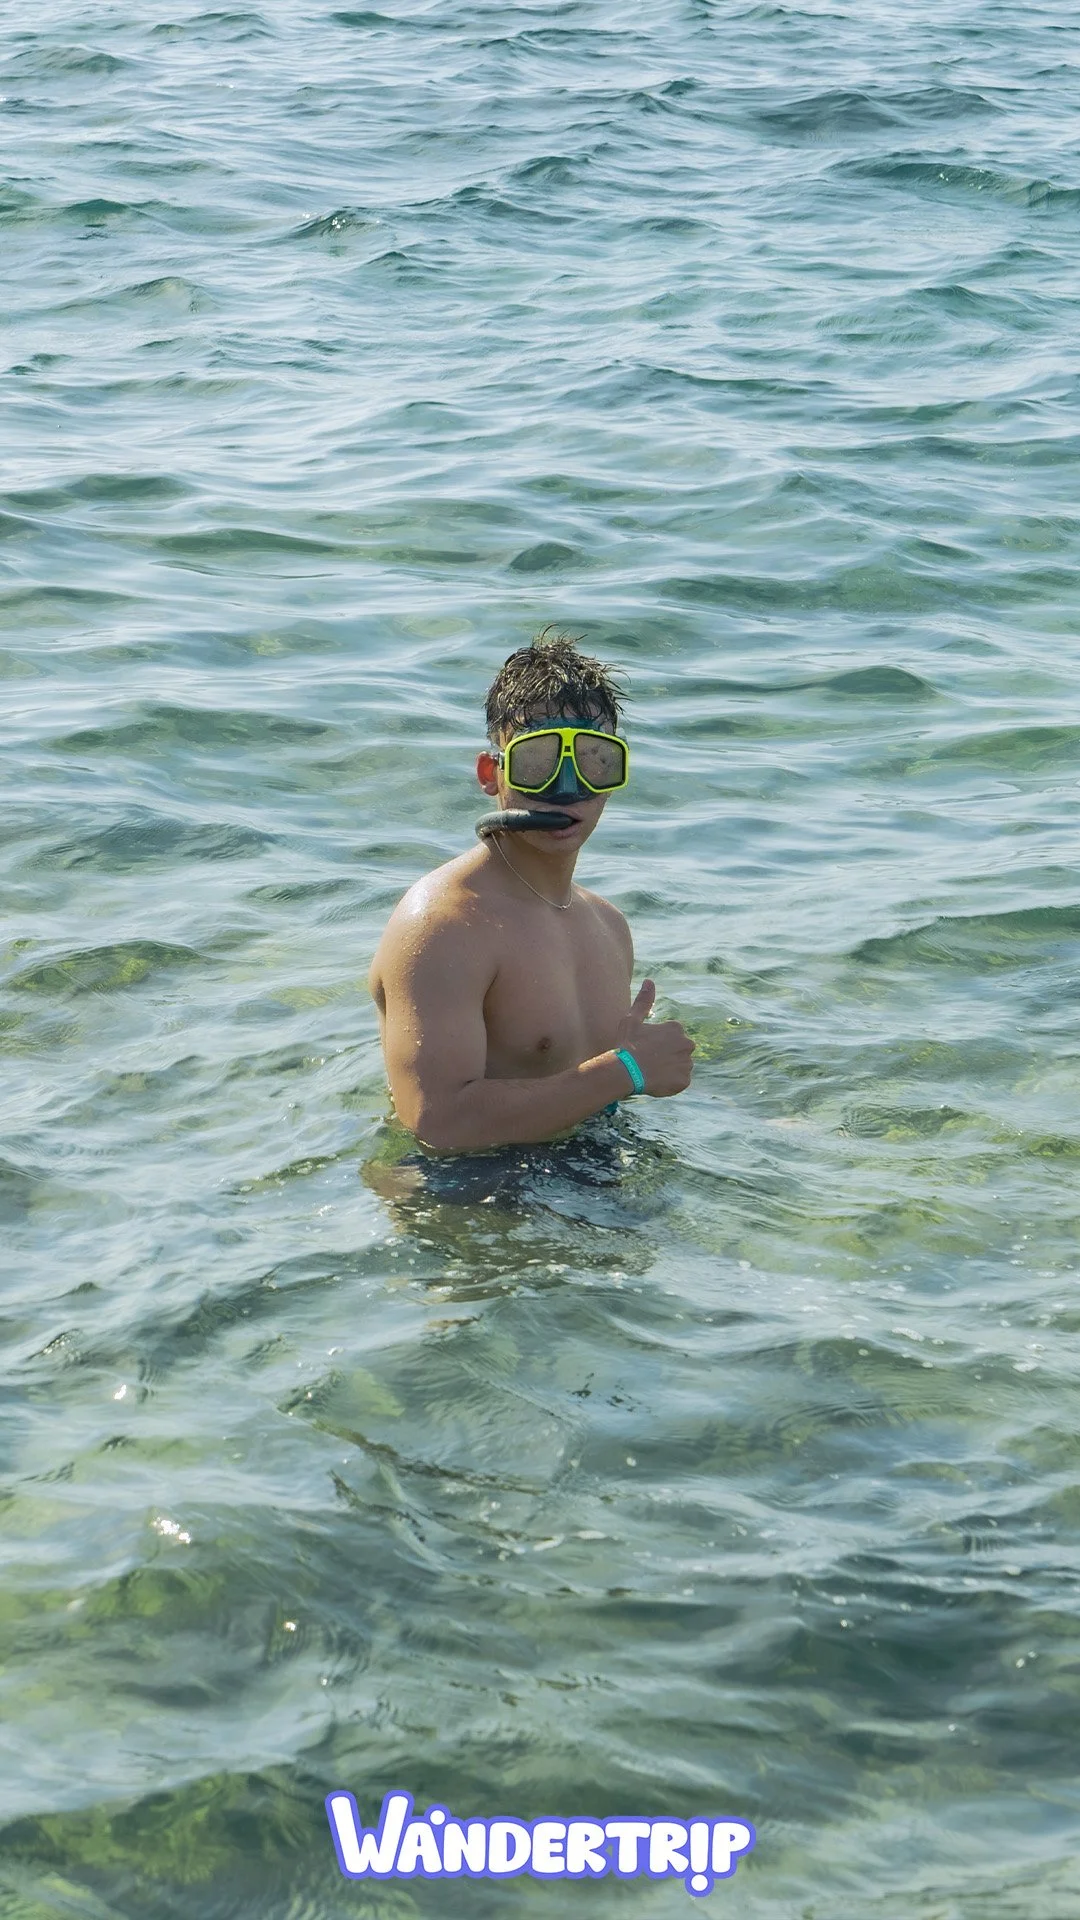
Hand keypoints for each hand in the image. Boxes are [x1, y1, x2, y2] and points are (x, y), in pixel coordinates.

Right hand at [613, 979, 694, 1096]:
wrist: (625, 1071)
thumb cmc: (627, 1044)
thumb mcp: (632, 1019)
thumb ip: (644, 1001)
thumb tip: (649, 981)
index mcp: (676, 1028)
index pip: (671, 1037)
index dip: (657, 1044)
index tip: (645, 1048)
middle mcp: (687, 1044)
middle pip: (678, 1051)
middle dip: (667, 1055)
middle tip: (648, 1061)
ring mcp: (687, 1063)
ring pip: (680, 1066)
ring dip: (669, 1069)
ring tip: (651, 1072)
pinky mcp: (684, 1081)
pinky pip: (680, 1081)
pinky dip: (670, 1083)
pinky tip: (656, 1081)